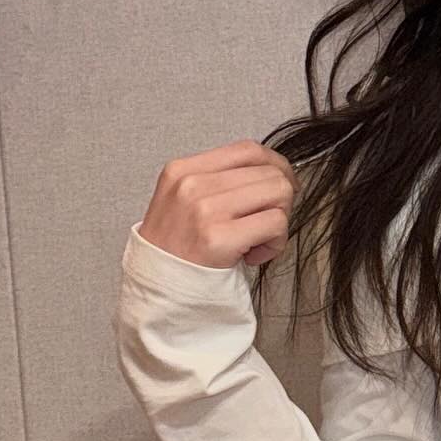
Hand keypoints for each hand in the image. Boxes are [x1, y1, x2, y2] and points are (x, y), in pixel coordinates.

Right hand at [137, 141, 300, 268]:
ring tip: (256, 241)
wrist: (157, 291)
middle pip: (269, 172)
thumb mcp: (183, 200)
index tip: (283, 184)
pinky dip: (276, 243)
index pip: (248, 150)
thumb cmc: (177, 250)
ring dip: (279, 220)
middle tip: (265, 224)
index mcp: (182, 170)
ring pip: (279, 192)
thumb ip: (220, 181)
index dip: (276, 165)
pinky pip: (276, 223)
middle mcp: (191, 185)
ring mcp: (204, 210)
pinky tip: (254, 256)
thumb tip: (273, 171)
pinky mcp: (219, 238)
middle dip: (280, 199)